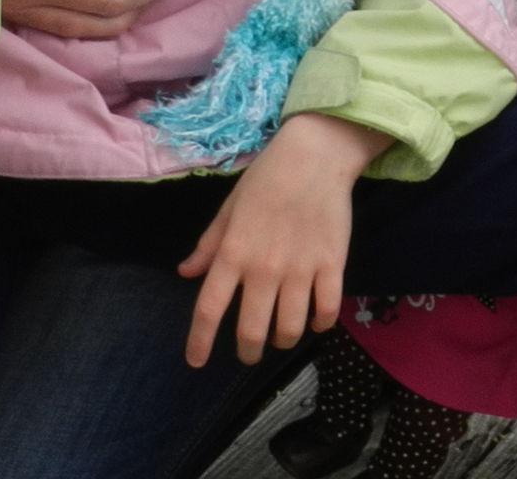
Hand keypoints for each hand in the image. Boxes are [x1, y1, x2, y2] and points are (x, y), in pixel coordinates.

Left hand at [179, 114, 390, 368]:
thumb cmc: (267, 178)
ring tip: (280, 336)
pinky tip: (314, 320)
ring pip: (289, 329)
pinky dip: (319, 325)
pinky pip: (326, 312)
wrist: (315, 155)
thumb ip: (209, 244)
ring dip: (282, 341)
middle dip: (247, 351)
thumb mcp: (230, 207)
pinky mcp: (331, 265)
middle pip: (250, 331)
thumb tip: (185, 273)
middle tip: (249, 351)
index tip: (195, 361)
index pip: (208, 309)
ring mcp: (300, 269)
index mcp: (234, 252)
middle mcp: (264, 268)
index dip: (199, 341)